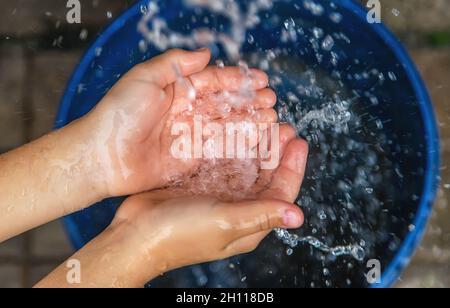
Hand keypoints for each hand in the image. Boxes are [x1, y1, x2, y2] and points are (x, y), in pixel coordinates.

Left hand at [83, 48, 275, 196]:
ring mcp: (190, 135)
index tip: (260, 79)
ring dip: (250, 121)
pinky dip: (239, 142)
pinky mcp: (192, 158)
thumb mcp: (145, 78)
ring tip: (271, 118)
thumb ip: (176, 63)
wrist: (104, 156)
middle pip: (225, 104)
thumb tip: (205, 53)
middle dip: (249, 101)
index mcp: (177, 89)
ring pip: (227, 125)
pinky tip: (256, 138)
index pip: (213, 81)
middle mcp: (187, 111)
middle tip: (271, 100)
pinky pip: (219, 148)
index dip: (237, 80)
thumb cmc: (119, 113)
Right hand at [108, 137, 307, 284]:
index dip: (293, 167)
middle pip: (266, 178)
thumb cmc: (182, 233)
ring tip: (264, 124)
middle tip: (282, 126)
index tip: (299, 140)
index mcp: (250, 223)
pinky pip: (223, 165)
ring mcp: (220, 198)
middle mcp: (239, 210)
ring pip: (246, 169)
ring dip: (256, 148)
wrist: (136, 234)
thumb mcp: (226, 221)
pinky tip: (235, 132)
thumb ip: (262, 214)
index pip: (282, 193)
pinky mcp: (202, 188)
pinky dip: (232, 149)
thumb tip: (299, 216)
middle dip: (276, 153)